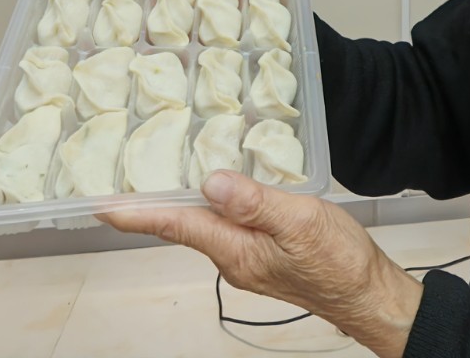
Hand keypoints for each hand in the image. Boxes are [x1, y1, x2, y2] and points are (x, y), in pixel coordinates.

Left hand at [102, 172, 422, 357]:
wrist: (368, 294)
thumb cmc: (339, 261)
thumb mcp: (299, 222)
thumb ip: (254, 202)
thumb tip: (210, 182)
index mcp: (235, 250)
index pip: (176, 225)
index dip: (137, 213)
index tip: (101, 204)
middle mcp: (234, 257)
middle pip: (184, 225)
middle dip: (153, 205)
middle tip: (126, 178)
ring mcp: (249, 258)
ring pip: (206, 225)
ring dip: (183, 203)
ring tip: (165, 176)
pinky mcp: (265, 254)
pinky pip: (229, 226)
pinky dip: (216, 206)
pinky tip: (224, 189)